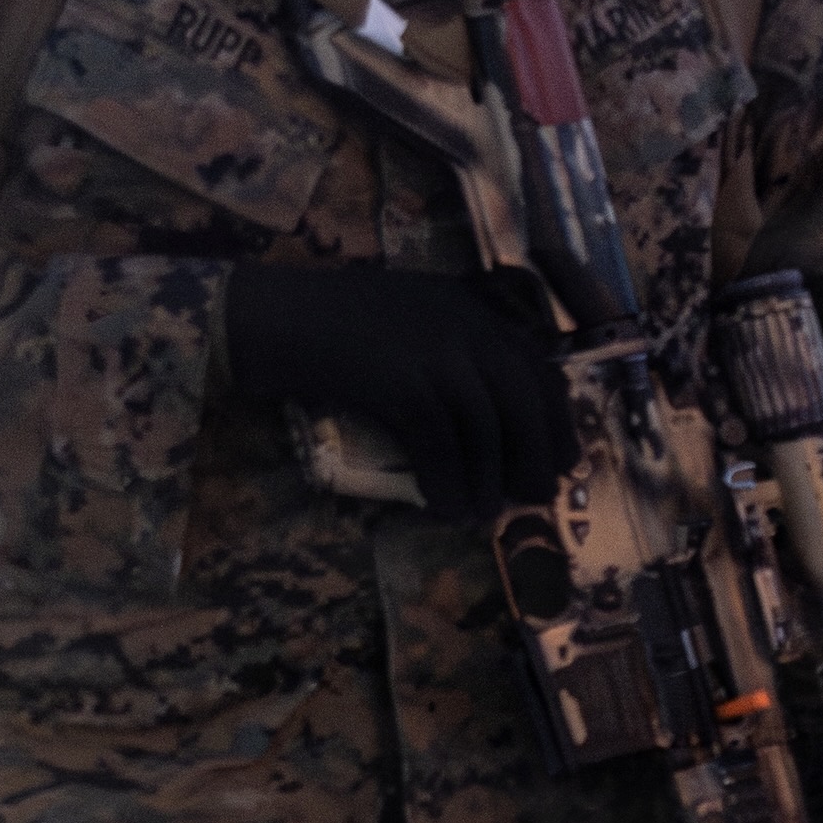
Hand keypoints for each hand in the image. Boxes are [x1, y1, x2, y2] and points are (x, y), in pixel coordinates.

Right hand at [222, 263, 575, 518]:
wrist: (260, 315)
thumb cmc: (322, 328)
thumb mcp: (404, 322)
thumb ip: (448, 356)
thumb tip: (489, 430)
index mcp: (467, 307)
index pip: (537, 366)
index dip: (556, 418)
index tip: (562, 459)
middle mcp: (460, 322)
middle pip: (524, 397)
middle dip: (537, 454)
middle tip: (533, 497)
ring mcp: (431, 349)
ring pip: (487, 426)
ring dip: (489, 481)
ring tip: (481, 515)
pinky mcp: (399, 380)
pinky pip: (442, 444)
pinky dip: (449, 483)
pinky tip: (445, 507)